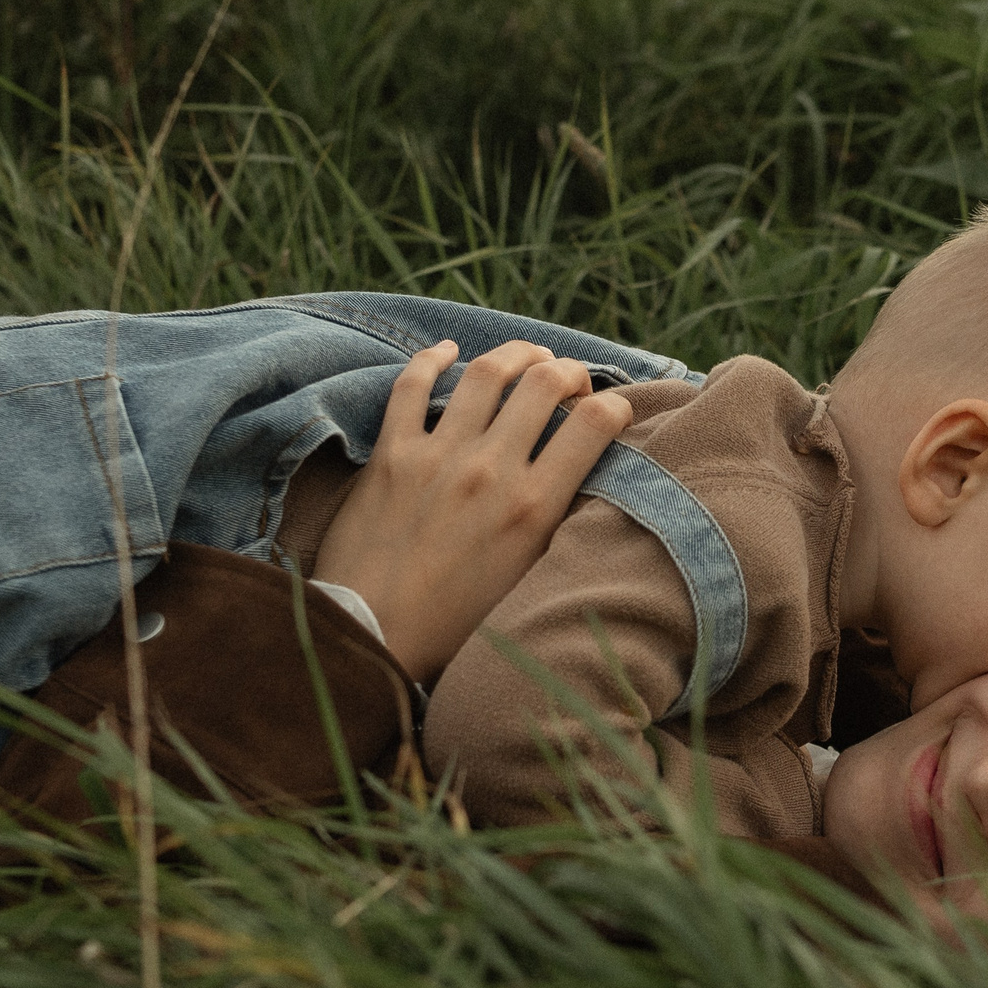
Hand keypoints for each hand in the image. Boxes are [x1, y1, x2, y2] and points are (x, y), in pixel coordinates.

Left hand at [312, 339, 635, 680]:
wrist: (374, 636)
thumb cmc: (457, 622)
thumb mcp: (528, 574)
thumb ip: (552, 518)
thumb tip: (575, 473)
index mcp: (534, 506)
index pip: (595, 424)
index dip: (614, 405)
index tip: (610, 409)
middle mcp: (491, 471)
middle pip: (545, 384)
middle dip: (568, 371)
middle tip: (570, 379)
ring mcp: (438, 456)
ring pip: (487, 373)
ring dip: (516, 354)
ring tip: (527, 357)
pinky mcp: (392, 454)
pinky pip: (413, 386)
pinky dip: (433, 360)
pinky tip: (449, 352)